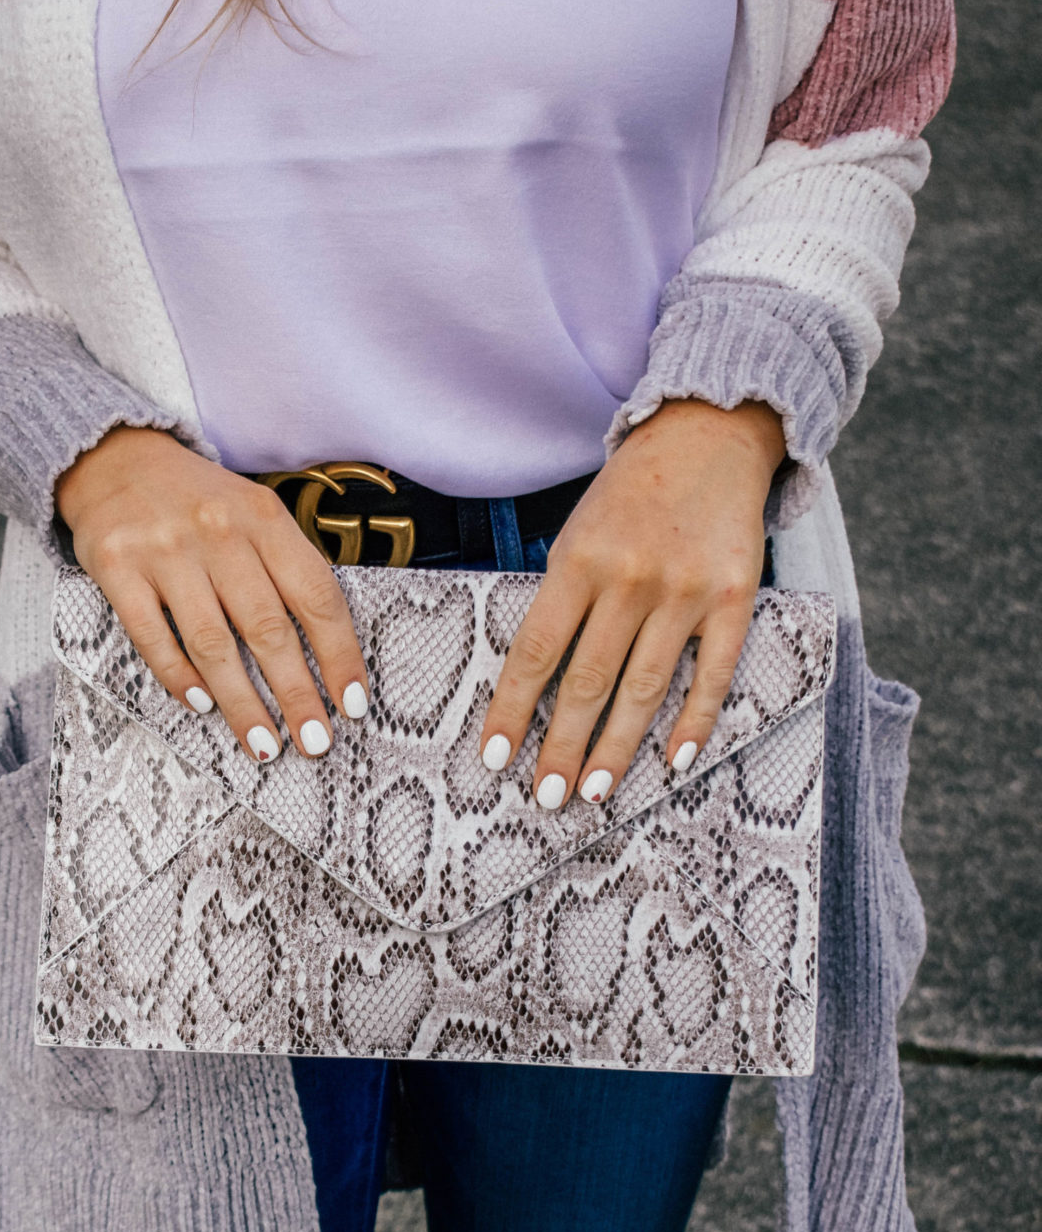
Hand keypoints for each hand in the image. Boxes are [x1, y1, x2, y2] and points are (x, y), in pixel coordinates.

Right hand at [54, 427, 369, 761]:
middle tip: (315, 744)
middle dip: (297, 694)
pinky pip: (152, 635)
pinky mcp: (117, 566)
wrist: (114, 458)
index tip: (352, 705)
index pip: (315, 595)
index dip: (339, 655)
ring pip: (212, 643)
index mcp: (263, 517)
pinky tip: (201, 704)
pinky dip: (178, 675)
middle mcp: (218, 531)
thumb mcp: (252, 513)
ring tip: (264, 745)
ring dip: (242, 703)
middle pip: (267, 628)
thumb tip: (324, 655)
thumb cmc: (197, 502)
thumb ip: (285, 568)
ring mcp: (165, 549)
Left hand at [481, 399, 784, 807]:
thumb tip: (536, 679)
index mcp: (579, 560)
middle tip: (546, 797)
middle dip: (562, 746)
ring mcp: (686, 590)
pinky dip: (694, 721)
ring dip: (618, 748)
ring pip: (645, 687)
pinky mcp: (735, 598)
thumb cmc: (633, 492)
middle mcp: (631, 578)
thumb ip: (561, 597)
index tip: (496, 757)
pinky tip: (675, 760)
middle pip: (588, 680)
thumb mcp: (577, 531)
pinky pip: (713, 674)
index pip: (535, 651)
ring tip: (594, 790)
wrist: (711, 435)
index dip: (513, 709)